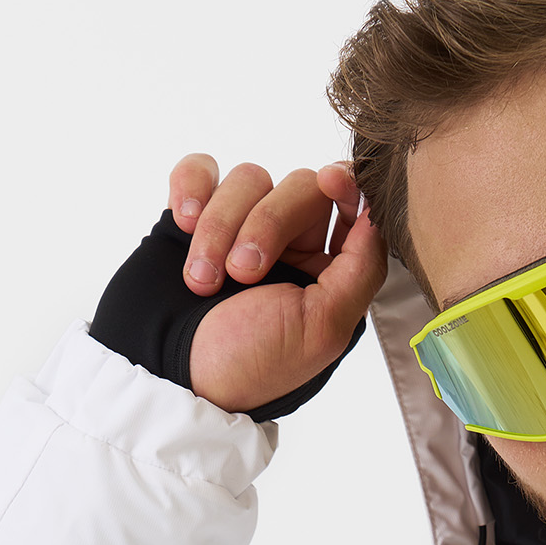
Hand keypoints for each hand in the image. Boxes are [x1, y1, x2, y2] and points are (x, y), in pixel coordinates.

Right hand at [166, 154, 385, 413]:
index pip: (349, 205)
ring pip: (248, 180)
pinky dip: (192, 189)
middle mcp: (287, 244)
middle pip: (298, 186)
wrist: (169, 374)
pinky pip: (200, 170)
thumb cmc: (248, 364)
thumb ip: (361, 270)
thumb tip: (376, 215)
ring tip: (203, 282)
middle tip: (244, 274)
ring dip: (220, 228)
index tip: (332, 181)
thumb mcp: (321, 329)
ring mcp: (238, 226)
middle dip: (267, 223)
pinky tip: (183, 224)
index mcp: (325, 272)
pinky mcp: (193, 215)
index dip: (345, 185)